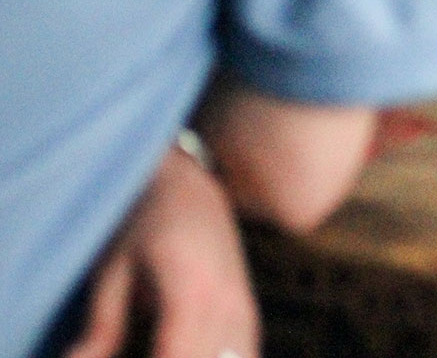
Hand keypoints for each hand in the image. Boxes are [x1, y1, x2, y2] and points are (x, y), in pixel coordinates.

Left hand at [66, 144, 258, 357]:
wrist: (187, 184)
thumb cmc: (141, 224)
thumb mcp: (112, 272)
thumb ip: (100, 329)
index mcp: (192, 292)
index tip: (127, 355)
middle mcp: (228, 304)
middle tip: (143, 347)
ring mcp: (244, 309)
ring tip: (162, 348)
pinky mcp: (248, 313)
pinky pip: (245, 355)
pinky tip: (192, 353)